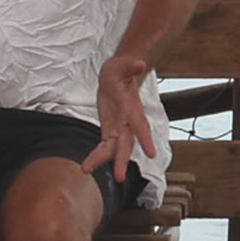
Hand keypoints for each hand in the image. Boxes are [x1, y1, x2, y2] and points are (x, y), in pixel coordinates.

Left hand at [90, 52, 158, 176]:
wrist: (120, 77)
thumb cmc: (121, 71)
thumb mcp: (122, 66)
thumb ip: (130, 66)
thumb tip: (138, 63)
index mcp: (131, 109)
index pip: (140, 126)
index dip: (146, 139)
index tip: (152, 153)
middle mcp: (127, 123)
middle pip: (127, 144)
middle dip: (123, 160)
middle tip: (121, 177)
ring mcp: (119, 128)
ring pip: (114, 149)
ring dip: (105, 162)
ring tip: (87, 171)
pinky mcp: (110, 130)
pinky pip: (104, 146)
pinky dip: (97, 156)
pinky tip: (87, 166)